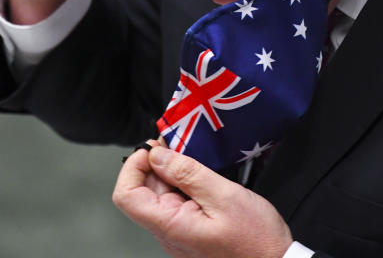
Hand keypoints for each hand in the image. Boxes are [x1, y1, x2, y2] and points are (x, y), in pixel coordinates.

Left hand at [113, 144, 293, 257]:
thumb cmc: (256, 240)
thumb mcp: (224, 196)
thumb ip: (188, 173)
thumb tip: (158, 156)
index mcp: (171, 225)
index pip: (126, 196)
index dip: (132, 167)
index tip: (152, 149)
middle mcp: (169, 232)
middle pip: (143, 192)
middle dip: (155, 163)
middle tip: (177, 143)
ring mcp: (179, 233)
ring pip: (161, 195)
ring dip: (171, 172)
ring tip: (193, 157)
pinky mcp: (191, 230)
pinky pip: (177, 202)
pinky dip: (184, 183)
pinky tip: (200, 174)